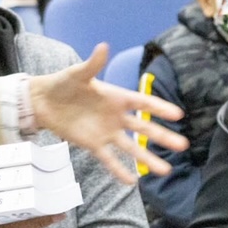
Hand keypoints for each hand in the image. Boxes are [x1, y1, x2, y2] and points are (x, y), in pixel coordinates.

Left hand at [28, 43, 185, 184]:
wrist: (44, 102)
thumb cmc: (64, 83)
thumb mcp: (79, 73)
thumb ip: (93, 64)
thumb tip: (103, 46)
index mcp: (117, 97)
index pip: (143, 104)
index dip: (160, 108)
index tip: (178, 115)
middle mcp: (117, 117)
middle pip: (144, 128)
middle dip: (163, 137)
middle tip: (183, 146)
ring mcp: (107, 132)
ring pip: (132, 147)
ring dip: (148, 158)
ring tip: (165, 171)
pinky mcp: (94, 145)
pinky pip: (109, 159)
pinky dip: (120, 170)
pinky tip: (132, 182)